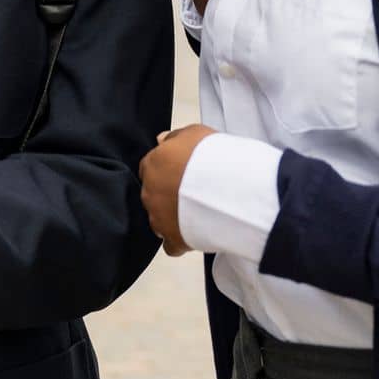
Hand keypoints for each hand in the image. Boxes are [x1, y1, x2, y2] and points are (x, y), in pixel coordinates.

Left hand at [140, 125, 216, 256]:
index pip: (150, 167)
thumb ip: (174, 137)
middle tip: (193, 193)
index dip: (167, 170)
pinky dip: (180, 241)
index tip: (182, 173)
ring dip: (173, 218)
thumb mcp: (194, 133)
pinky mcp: (174, 240)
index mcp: (153, 165)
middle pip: (153, 194)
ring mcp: (159, 218)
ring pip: (159, 220)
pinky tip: (195, 235)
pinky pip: (171, 245)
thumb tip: (162, 141)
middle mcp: (150, 192)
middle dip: (168, 194)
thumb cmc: (212, 157)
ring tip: (199, 214)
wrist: (228, 187)